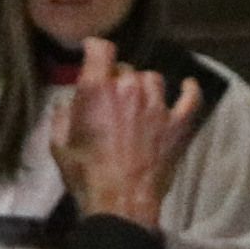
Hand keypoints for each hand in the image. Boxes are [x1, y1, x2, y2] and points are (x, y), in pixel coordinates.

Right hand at [50, 38, 204, 231]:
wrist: (120, 200)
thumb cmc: (85, 174)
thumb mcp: (59, 145)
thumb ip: (62, 116)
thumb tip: (67, 103)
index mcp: (96, 91)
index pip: (101, 50)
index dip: (96, 47)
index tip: (92, 51)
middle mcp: (129, 89)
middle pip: (126, 68)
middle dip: (116, 77)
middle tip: (110, 95)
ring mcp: (158, 105)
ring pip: (153, 79)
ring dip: (144, 85)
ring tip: (138, 98)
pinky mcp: (178, 123)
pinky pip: (190, 97)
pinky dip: (189, 90)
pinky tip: (187, 86)